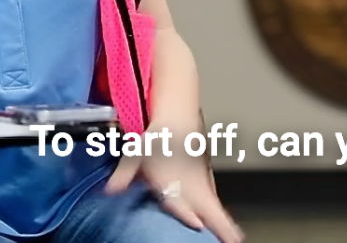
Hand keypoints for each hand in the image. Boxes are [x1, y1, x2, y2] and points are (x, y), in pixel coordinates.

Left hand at [108, 148, 242, 242]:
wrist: (180, 117)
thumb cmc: (158, 138)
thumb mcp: (135, 154)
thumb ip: (124, 174)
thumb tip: (111, 190)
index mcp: (171, 178)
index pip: (181, 200)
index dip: (187, 212)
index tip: (197, 224)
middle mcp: (189, 184)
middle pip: (208, 208)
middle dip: (219, 225)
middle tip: (233, 241)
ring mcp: (201, 183)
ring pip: (214, 206)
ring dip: (224, 224)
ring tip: (235, 241)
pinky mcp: (207, 182)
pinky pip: (214, 202)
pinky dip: (221, 216)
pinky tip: (225, 226)